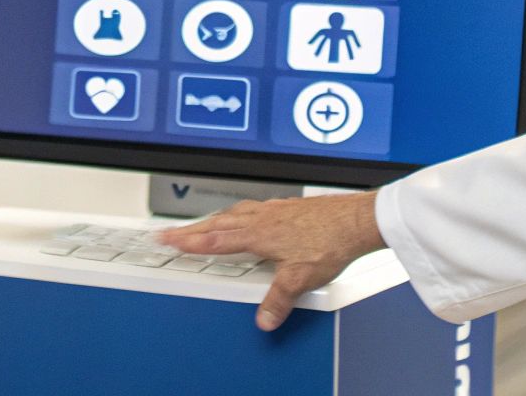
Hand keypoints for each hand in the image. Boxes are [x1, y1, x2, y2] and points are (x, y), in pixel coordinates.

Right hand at [158, 191, 384, 330]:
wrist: (357, 220)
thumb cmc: (331, 242)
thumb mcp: (300, 278)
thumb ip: (278, 300)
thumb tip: (264, 318)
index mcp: (258, 234)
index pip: (215, 239)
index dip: (188, 241)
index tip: (167, 239)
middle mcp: (263, 218)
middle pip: (219, 222)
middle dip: (194, 228)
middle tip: (174, 232)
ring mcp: (276, 210)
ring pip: (236, 213)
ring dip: (216, 219)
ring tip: (206, 224)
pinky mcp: (290, 207)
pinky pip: (255, 208)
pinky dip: (242, 213)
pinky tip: (250, 217)